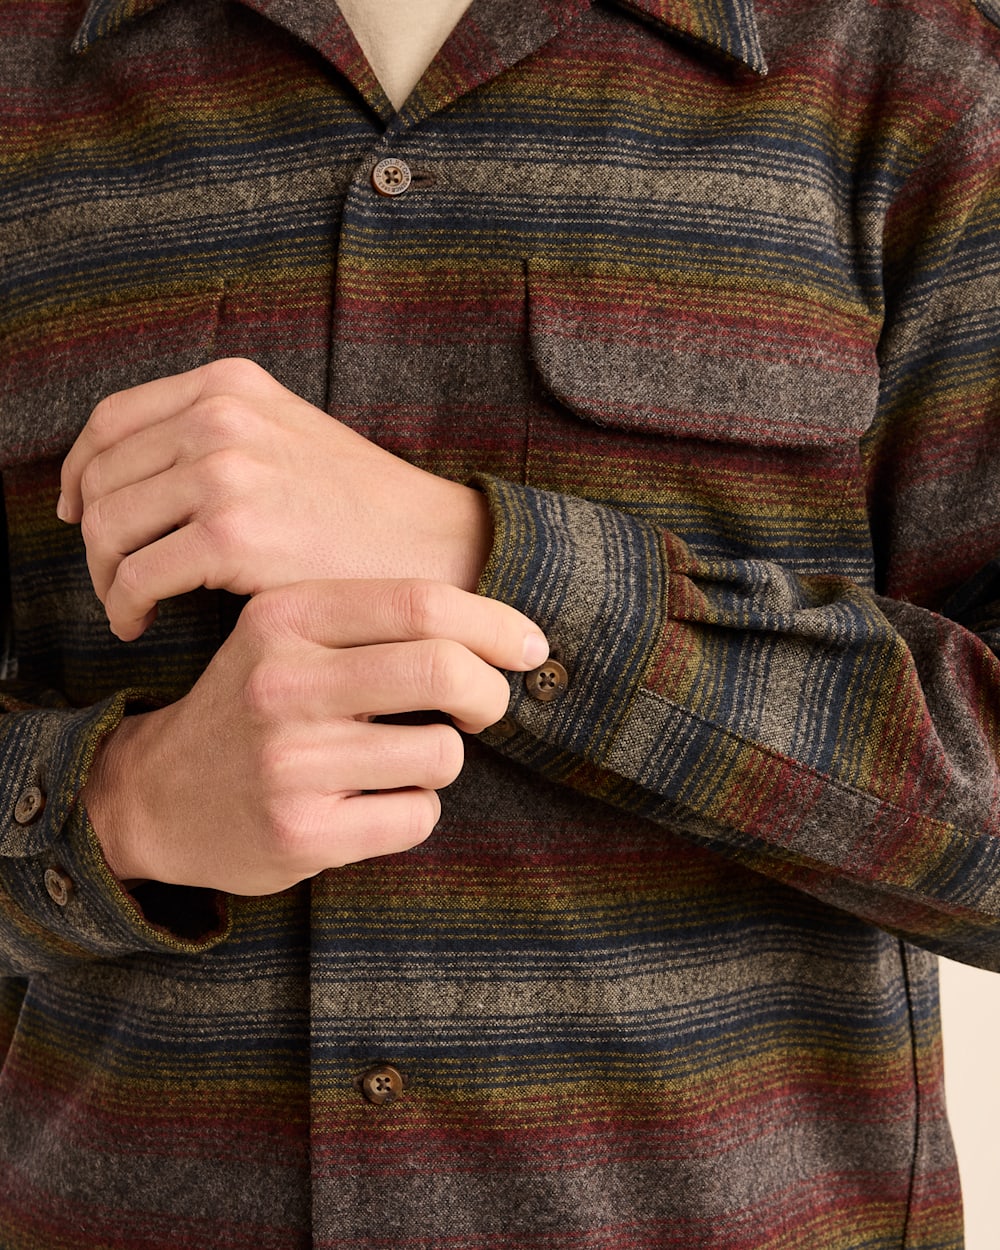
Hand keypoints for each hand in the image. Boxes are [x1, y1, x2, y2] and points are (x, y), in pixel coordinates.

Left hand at [59, 359, 492, 639]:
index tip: (78, 511)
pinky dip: (123, 606)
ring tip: (128, 604)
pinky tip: (141, 623)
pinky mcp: (230, 534)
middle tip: (115, 576)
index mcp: (230, 385)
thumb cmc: (362, 507)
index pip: (111, 420)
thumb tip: (135, 473)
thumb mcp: (289, 435)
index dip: (80, 471)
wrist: (433, 544)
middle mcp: (220, 416)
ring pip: (106, 527)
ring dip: (105, 576)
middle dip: (94, 536)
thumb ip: (219, 433)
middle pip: (101, 477)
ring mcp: (223, 471)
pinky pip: (135, 576)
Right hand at [83, 579, 547, 893]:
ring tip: (395, 761)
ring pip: (442, 752)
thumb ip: (377, 621)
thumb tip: (507, 631)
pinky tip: (369, 805)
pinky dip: (412, 812)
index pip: (422, 602)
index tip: (530, 646)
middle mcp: (282, 683)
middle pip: (444, 669)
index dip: (496, 624)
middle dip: (491, 692)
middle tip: (485, 706)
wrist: (156, 794)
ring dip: (440, 758)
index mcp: (284, 617)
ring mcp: (289, 762)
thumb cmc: (254, 705)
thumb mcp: (289, 637)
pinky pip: (418, 817)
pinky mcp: (301, 833)